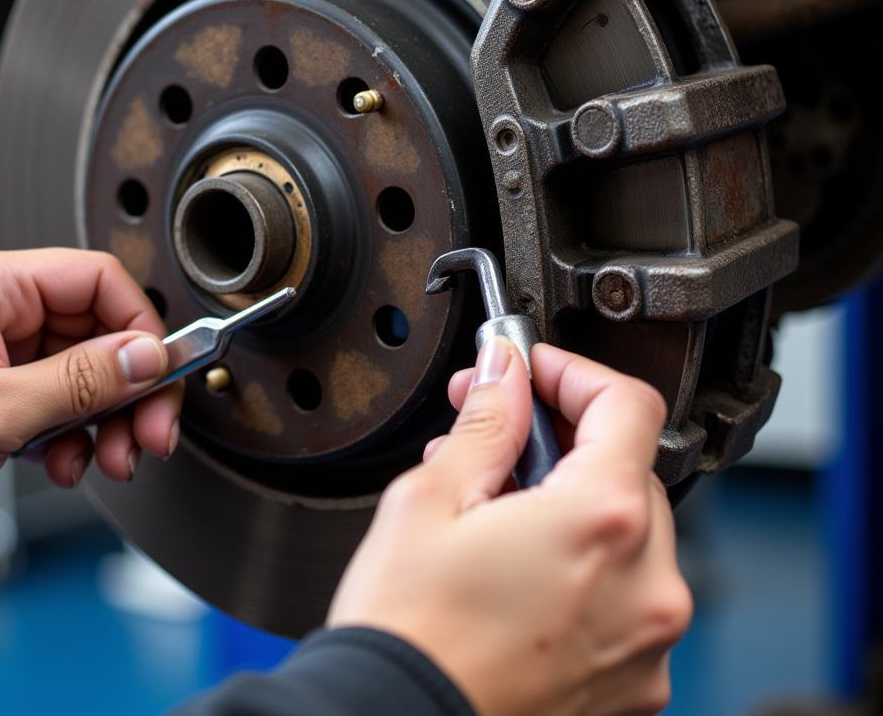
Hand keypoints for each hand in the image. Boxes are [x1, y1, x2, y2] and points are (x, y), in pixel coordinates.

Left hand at [0, 248, 180, 554]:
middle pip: (100, 330)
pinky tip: (67, 462)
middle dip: (130, 388)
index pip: (97, 280)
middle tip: (150, 433)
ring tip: (111, 458)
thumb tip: (148, 357)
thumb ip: (80, 380)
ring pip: (87, 370)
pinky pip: (62, 399)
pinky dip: (77, 434)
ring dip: (108, 419)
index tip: (163, 373)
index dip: (139, 326)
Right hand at [328, 338, 691, 715]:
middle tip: (496, 433)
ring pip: (628, 532)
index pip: (627, 405)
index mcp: (602, 522)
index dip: (573, 373)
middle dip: (562, 438)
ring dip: (571, 502)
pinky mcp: (634, 683)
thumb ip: (487, 420)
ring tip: (494, 508)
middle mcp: (647, 584)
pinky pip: (625, 595)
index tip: (533, 371)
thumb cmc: (409, 633)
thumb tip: (506, 371)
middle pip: (627, 467)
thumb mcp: (432, 499)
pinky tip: (519, 566)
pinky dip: (584, 567)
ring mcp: (646, 641)